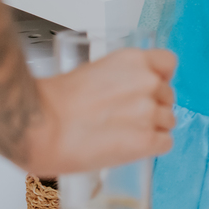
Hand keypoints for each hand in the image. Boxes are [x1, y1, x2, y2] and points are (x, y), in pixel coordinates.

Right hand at [25, 48, 177, 175]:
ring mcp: (149, 112)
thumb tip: (123, 92)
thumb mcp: (91, 72)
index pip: (168, 63)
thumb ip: (117, 78)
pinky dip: (151, 148)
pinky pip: (165, 144)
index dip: (160, 77)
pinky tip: (131, 148)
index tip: (151, 87)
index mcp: (132, 60)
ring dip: (152, 129)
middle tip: (126, 118)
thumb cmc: (52, 102)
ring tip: (122, 135)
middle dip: (152, 107)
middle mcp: (147, 83)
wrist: (39, 127)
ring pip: (168, 122)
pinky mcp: (146, 141)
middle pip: (168, 96)